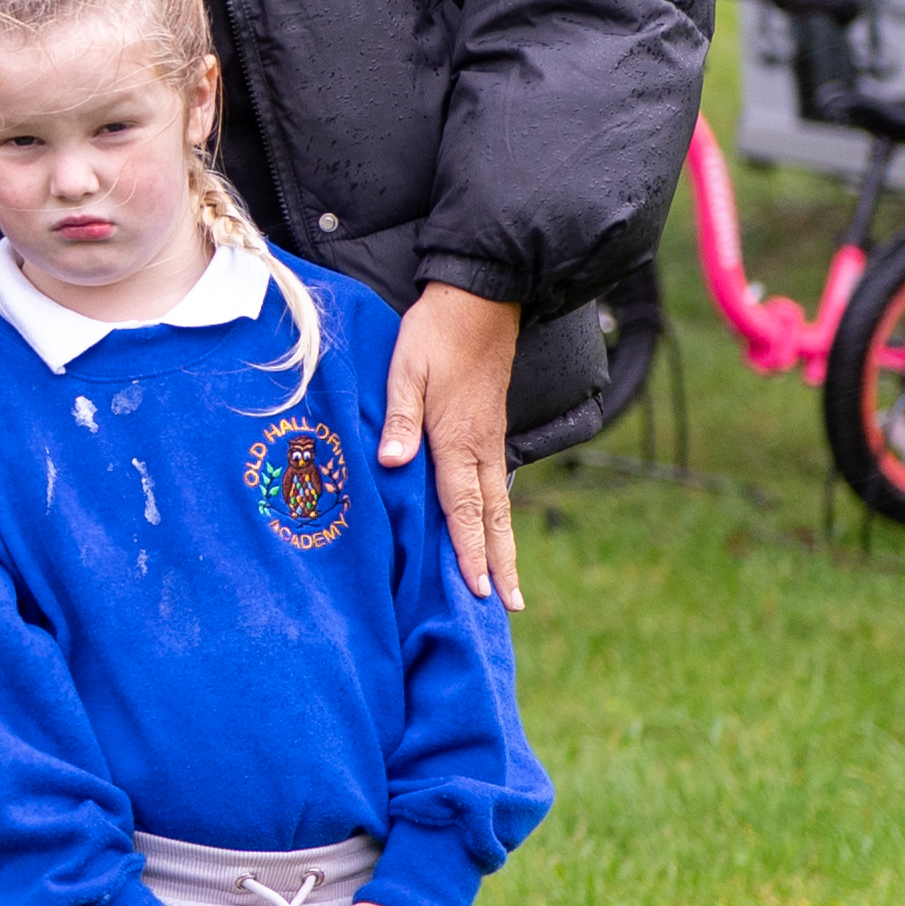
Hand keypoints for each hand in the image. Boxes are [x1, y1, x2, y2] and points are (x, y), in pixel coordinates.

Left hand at [381, 281, 525, 612]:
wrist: (479, 299)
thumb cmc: (434, 334)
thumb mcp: (406, 371)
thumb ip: (399, 419)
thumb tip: (393, 463)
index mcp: (458, 439)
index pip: (463, 507)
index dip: (469, 550)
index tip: (477, 589)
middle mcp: (481, 446)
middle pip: (493, 517)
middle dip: (500, 563)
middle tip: (511, 606)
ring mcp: (490, 438)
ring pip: (500, 503)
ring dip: (503, 545)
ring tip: (510, 583)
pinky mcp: (490, 428)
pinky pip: (496, 482)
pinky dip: (498, 515)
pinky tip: (495, 528)